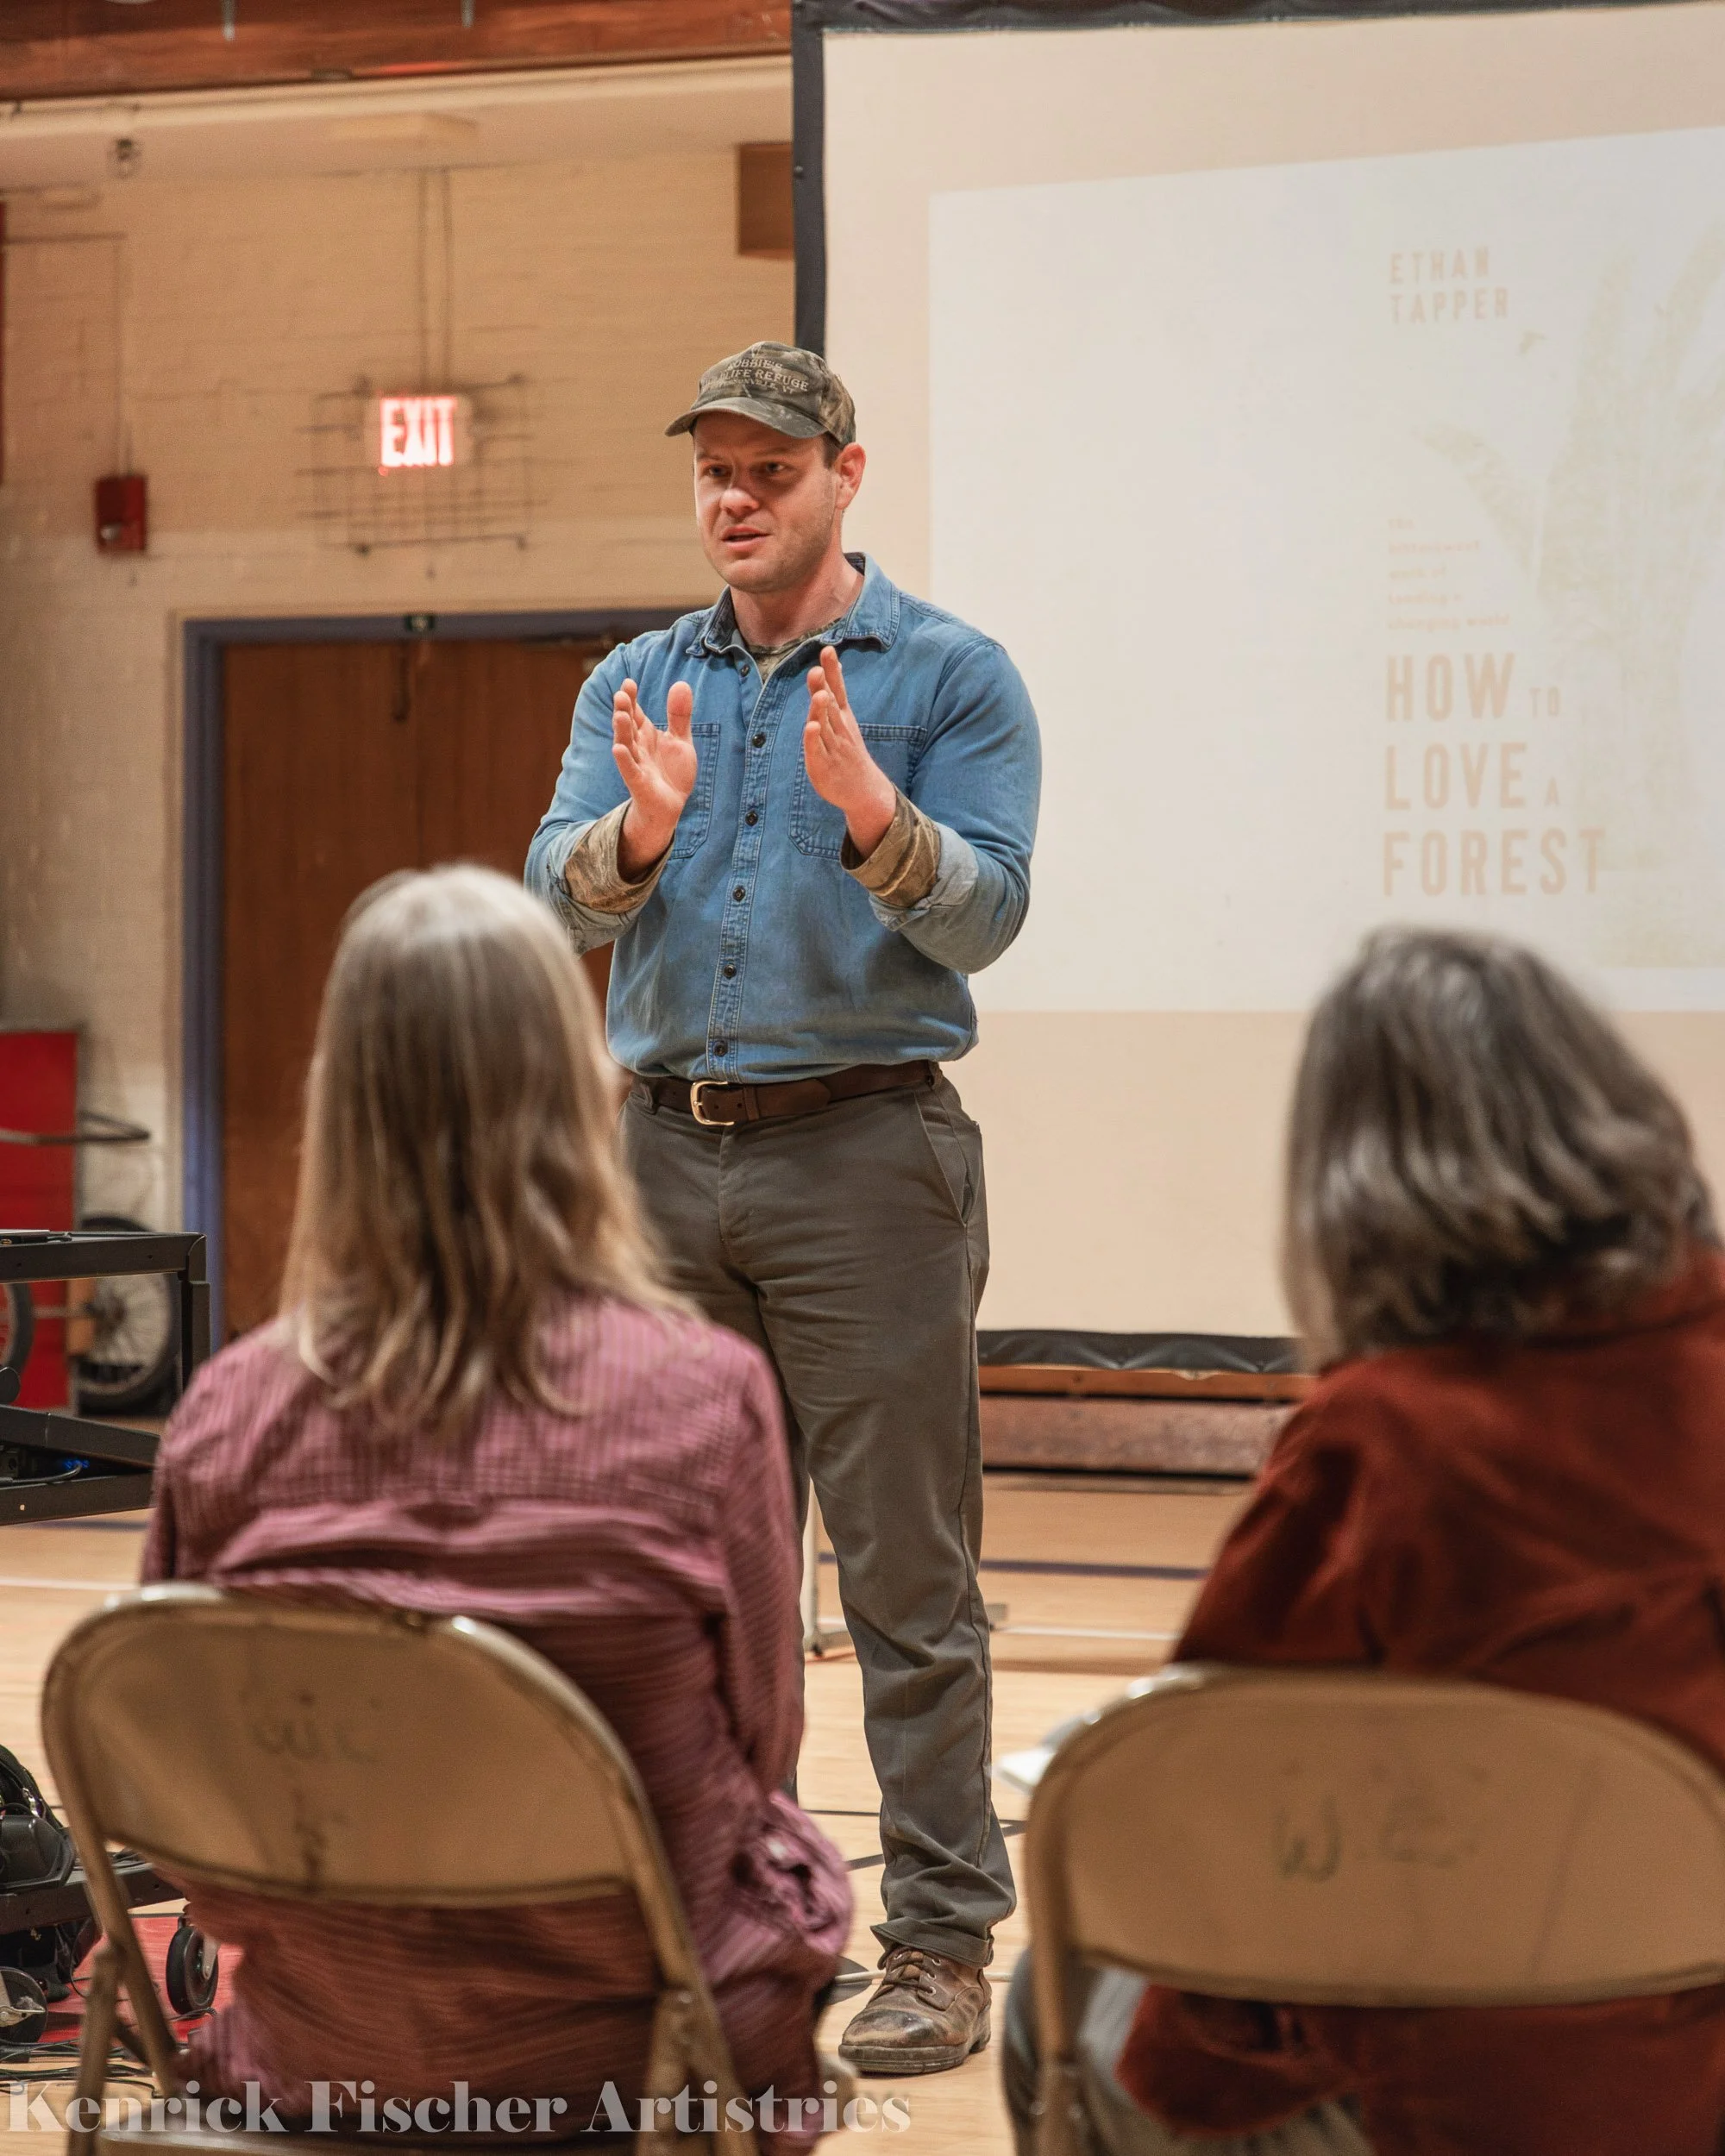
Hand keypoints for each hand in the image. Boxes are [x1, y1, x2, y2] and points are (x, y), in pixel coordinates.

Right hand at [612, 679, 697, 876]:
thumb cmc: (671, 772)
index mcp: (646, 734)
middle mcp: (638, 747)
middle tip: (621, 694)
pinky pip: (629, 770)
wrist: (672, 806)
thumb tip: (681, 683)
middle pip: (628, 725)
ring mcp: (637, 764)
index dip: (631, 698)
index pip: (635, 712)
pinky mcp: (639, 782)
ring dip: (621, 731)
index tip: (629, 682)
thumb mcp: (681, 740)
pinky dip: (624, 761)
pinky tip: (618, 749)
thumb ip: (679, 715)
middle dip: (624, 710)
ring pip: (626, 745)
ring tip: (619, 715)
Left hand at [803, 648, 895, 858]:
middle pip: (829, 706)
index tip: (828, 650)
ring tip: (819, 695)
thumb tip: (830, 665)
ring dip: (821, 711)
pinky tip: (812, 728)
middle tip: (816, 670)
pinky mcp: (823, 766)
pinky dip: (814, 740)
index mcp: (843, 717)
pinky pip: (818, 751)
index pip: (837, 690)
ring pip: (825, 727)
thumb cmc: (847, 751)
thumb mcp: (843, 720)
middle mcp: (839, 730)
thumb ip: (833, 693)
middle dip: (823, 687)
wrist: (864, 790)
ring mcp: (833, 748)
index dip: (832, 671)